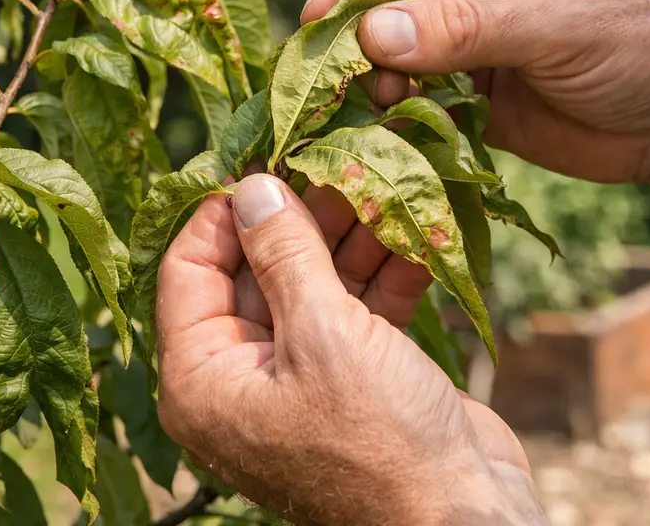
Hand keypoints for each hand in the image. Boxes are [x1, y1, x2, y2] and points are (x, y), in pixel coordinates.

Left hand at [154, 174, 547, 525]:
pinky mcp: (357, 378)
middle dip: (304, 219)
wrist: (460, 515)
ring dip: (353, 239)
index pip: (189, 271)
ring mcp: (303, 379)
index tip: (268, 159)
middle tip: (341, 162)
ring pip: (315, 286)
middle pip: (259, 273)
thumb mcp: (323, 334)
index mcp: (204, 380)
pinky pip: (358, 311)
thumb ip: (284, 254)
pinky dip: (385, 275)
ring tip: (388, 186)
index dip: (224, 213)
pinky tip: (416, 234)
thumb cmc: (379, 439)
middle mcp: (243, 380)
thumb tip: (252, 187)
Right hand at [304, 0, 649, 183]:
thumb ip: (466, 30)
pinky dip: (394, 116)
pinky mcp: (469, 92)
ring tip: (373, 112)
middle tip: (333, 79)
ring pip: (387, 49)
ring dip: (370, 80)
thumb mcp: (557, 26)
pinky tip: (392, 136)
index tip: (323, 17)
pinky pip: (412, 97)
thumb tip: (370, 34)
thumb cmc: (644, 43)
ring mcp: (465, 36)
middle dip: (351, 31)